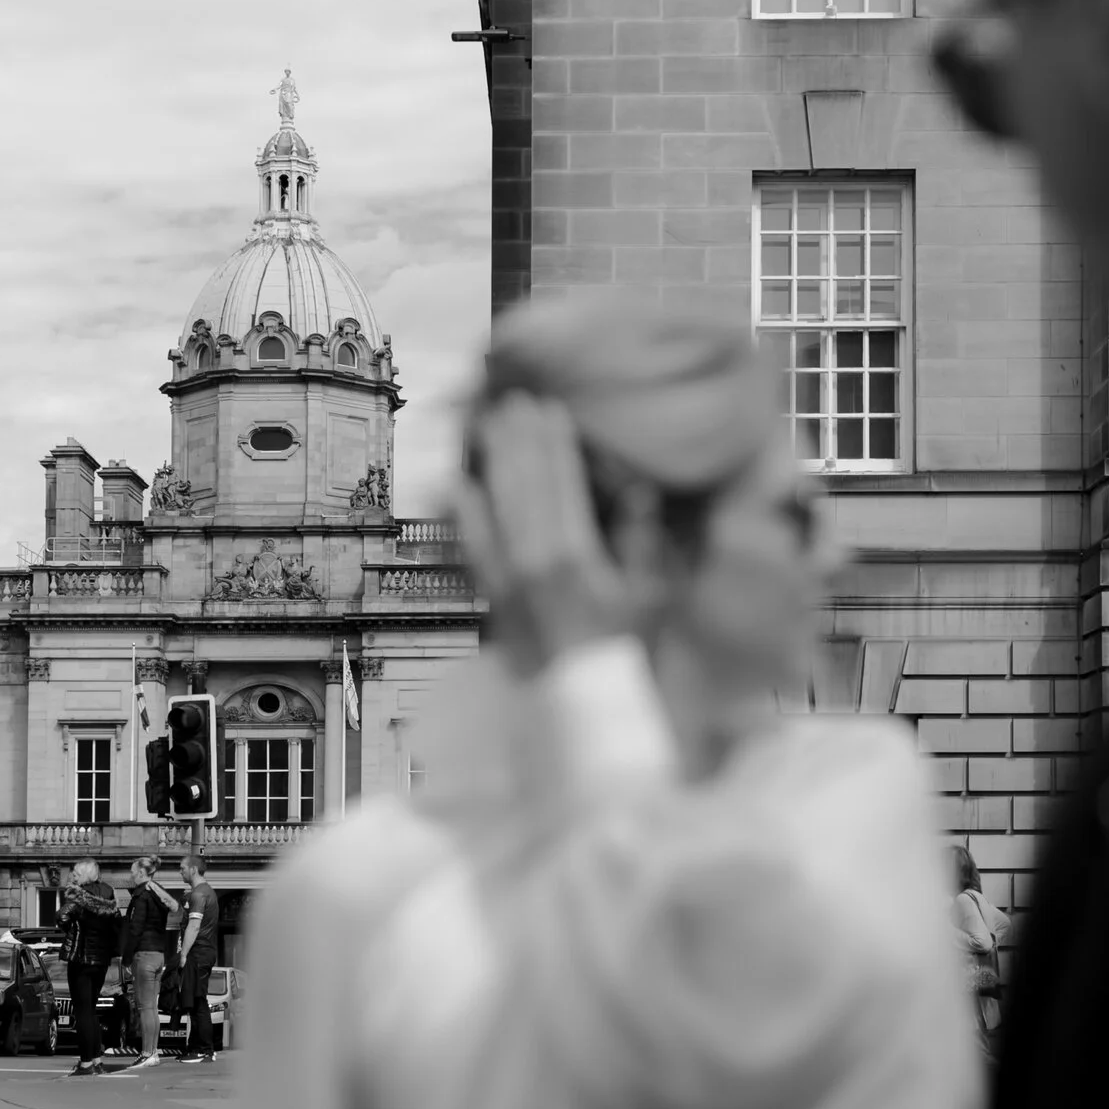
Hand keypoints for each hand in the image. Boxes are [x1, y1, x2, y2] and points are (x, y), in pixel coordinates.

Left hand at [456, 393, 646, 675]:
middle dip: (518, 439)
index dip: (554, 442)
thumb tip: (639, 490)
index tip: (550, 407)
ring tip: (488, 425)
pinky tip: (458, 483)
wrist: (583, 708)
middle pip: (523, 485)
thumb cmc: (625, 652)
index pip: (561, 483)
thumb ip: (641, 541)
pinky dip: (463, 511)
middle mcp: (533, 560)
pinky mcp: (492, 596)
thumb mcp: (649, 596)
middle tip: (512, 400)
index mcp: (575, 554)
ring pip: (494, 506)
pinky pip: (472, 545)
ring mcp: (506, 578)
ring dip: (492, 462)